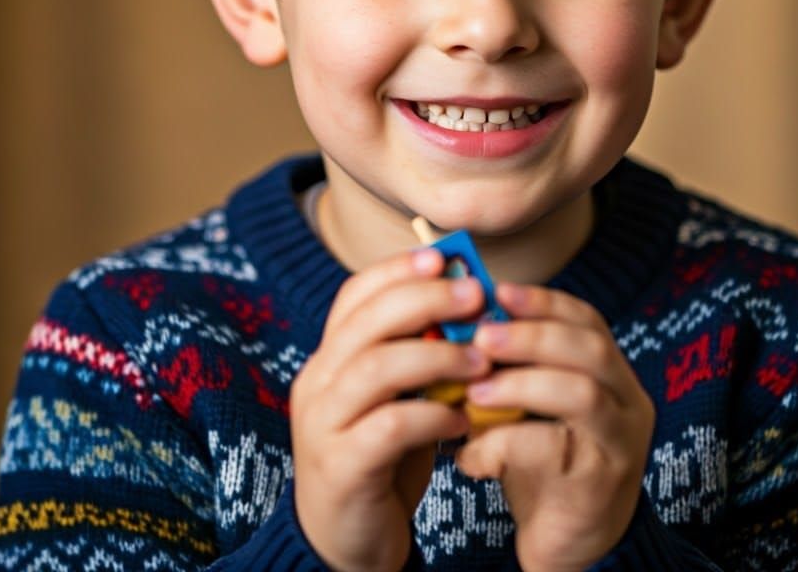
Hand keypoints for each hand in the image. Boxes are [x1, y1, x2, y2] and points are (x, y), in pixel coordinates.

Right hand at [290, 248, 491, 571]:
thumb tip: (469, 303)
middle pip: (367, 322)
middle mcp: (316, 382)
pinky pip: (390, 426)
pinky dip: (433, 416)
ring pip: (377, 367)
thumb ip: (418, 354)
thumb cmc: (381, 456)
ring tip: (481, 359)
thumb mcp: (397, 397)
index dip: (397, 270)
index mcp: (329, 358)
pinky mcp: (341, 467)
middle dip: (426, 299)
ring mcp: (322, 424)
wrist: (344, 541)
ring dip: (437, 355)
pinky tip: (463, 421)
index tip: (443, 257)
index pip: (354, 295)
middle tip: (475, 296)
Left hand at [454, 283, 654, 571]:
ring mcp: (621, 443)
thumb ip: (510, 367)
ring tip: (475, 391)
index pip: (587, 319)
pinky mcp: (600, 485)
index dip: (543, 301)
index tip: (498, 291)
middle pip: (591, 350)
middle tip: (483, 337)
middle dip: (532, 335)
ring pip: (583, 395)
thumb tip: (456, 323)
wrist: (568, 542)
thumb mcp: (530, 404)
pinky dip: (505, 444)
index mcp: (612, 372)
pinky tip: (470, 454)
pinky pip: (555, 451)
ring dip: (522, 384)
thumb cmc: (542, 460)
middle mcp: (628, 402)